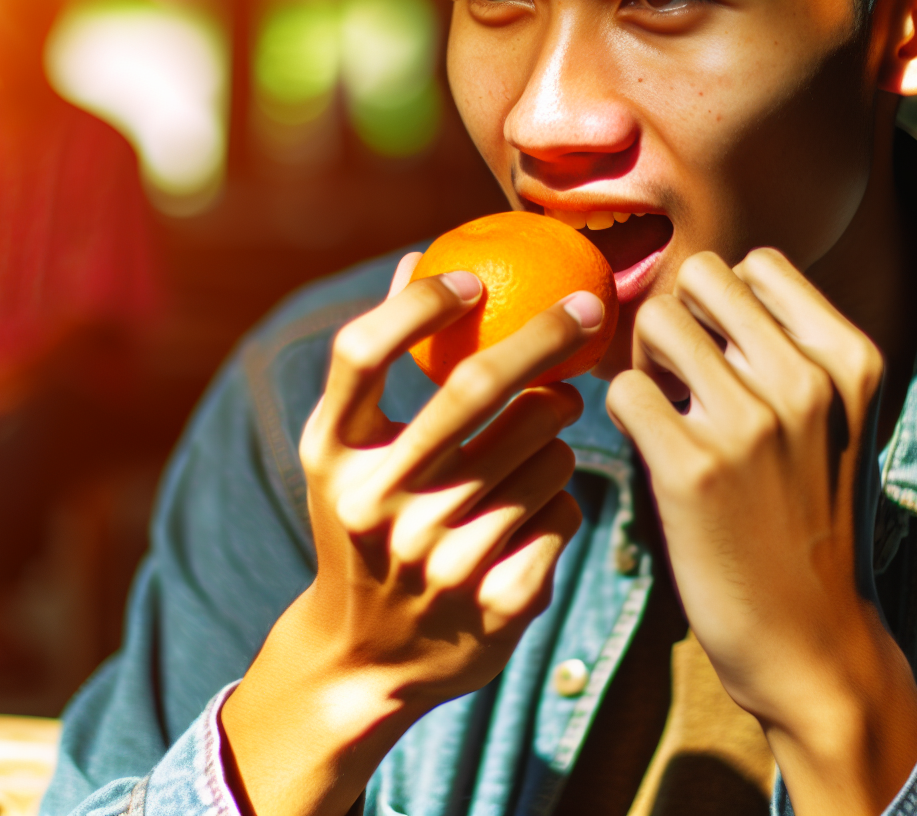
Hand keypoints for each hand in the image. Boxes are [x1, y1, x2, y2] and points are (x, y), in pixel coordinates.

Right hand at [220, 252, 604, 815]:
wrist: (366, 660)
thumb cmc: (364, 527)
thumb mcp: (345, 454)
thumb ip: (377, 364)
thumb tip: (417, 257)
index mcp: (332, 459)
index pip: (364, 352)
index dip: (421, 303)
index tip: (475, 279)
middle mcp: (380, 506)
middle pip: (478, 390)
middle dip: (546, 337)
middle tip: (585, 313)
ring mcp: (440, 557)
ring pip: (546, 450)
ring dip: (558, 433)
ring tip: (538, 442)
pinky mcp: (498, 600)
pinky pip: (565, 510)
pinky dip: (561, 499)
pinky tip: (534, 510)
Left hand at [605, 248, 916, 815]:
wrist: (813, 643)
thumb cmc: (807, 524)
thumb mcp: (832, 423)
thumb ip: (786, 351)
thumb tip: (697, 283)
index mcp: (852, 360)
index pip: (758, 264)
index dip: (722, 305)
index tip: (722, 359)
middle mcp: (807, 381)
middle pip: (701, 277)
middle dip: (679, 321)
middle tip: (682, 385)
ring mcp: (750, 424)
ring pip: (654, 322)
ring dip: (646, 364)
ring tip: (668, 419)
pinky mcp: (691, 470)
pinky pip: (622, 390)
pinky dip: (624, 416)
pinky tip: (652, 455)